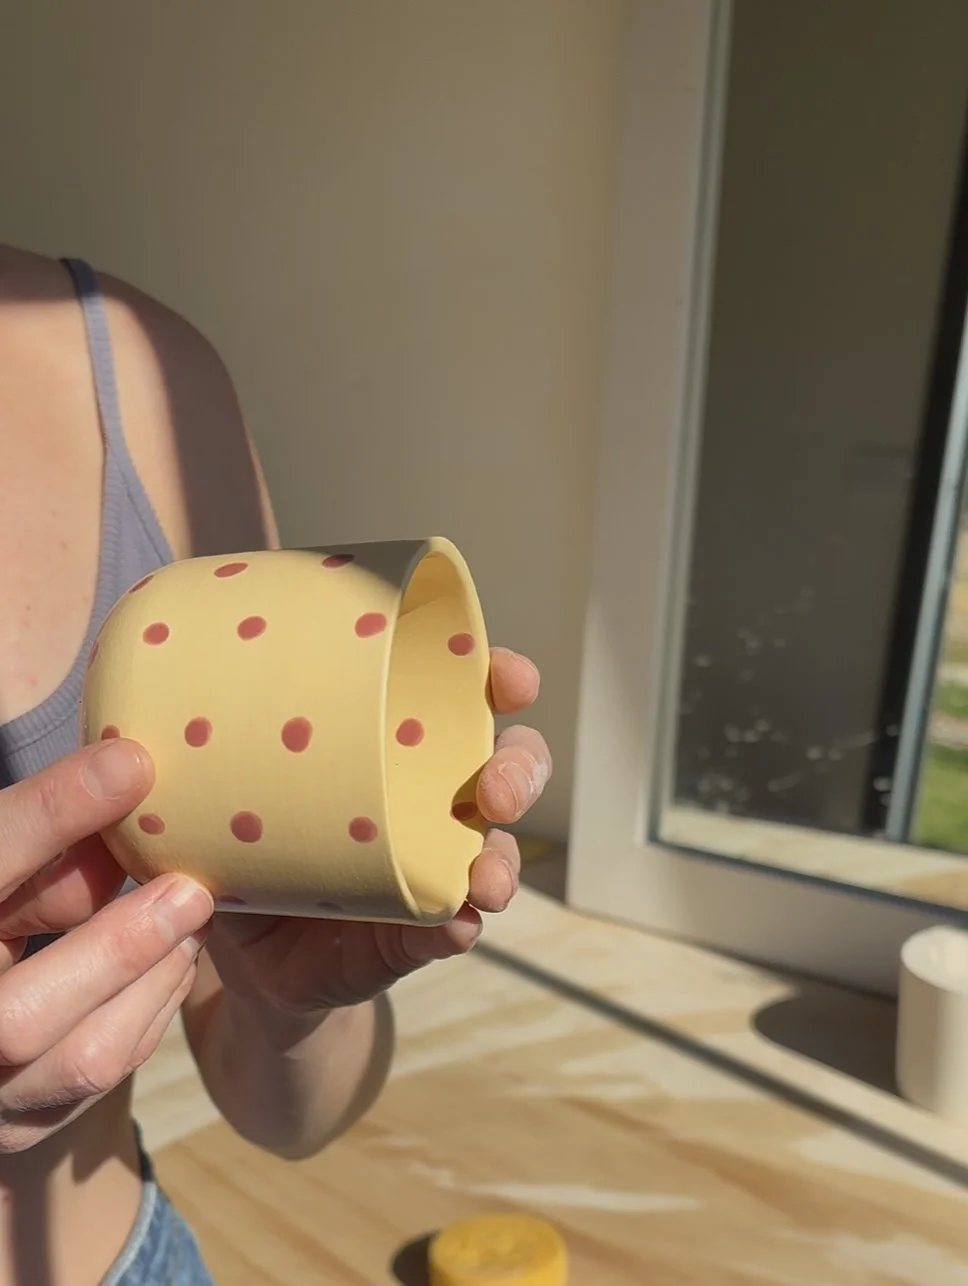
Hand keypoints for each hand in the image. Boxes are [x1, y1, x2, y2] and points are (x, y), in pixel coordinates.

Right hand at [0, 741, 212, 1151]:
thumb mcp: (4, 868)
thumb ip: (45, 845)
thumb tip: (126, 790)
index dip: (49, 814)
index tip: (133, 762)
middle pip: (17, 1014)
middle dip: (117, 946)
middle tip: (192, 888)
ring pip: (80, 1058)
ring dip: (152, 981)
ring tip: (195, 917)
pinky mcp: (21, 1129)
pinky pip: (104, 1080)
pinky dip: (152, 1012)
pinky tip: (176, 959)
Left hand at [207, 647, 550, 1018]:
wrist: (250, 964)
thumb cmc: (246, 850)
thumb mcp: (224, 798)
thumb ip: (203, 769)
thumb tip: (142, 737)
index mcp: (398, 745)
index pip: (462, 696)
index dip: (498, 677)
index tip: (509, 675)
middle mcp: (432, 797)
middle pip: (506, 765)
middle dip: (517, 769)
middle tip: (494, 788)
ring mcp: (434, 865)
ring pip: (498, 847)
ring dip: (503, 858)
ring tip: (486, 876)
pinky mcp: (418, 932)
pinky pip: (454, 925)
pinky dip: (459, 924)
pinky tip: (456, 925)